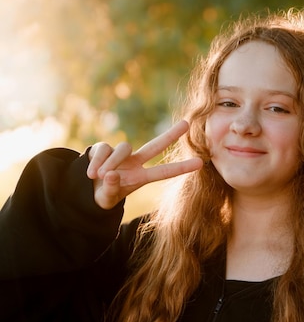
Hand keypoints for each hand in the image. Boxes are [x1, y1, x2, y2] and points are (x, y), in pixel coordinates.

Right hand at [87, 120, 202, 208]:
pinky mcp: (104, 148)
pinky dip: (96, 162)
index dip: (181, 168)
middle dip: (170, 135)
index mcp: (140, 177)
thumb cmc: (103, 195)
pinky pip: (103, 149)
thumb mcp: (107, 198)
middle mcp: (134, 163)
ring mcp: (120, 154)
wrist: (85, 190)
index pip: (164, 172)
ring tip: (98, 176)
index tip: (200, 163)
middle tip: (187, 123)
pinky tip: (90, 173)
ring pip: (123, 148)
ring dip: (110, 163)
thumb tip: (110, 174)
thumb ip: (110, 189)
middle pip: (155, 145)